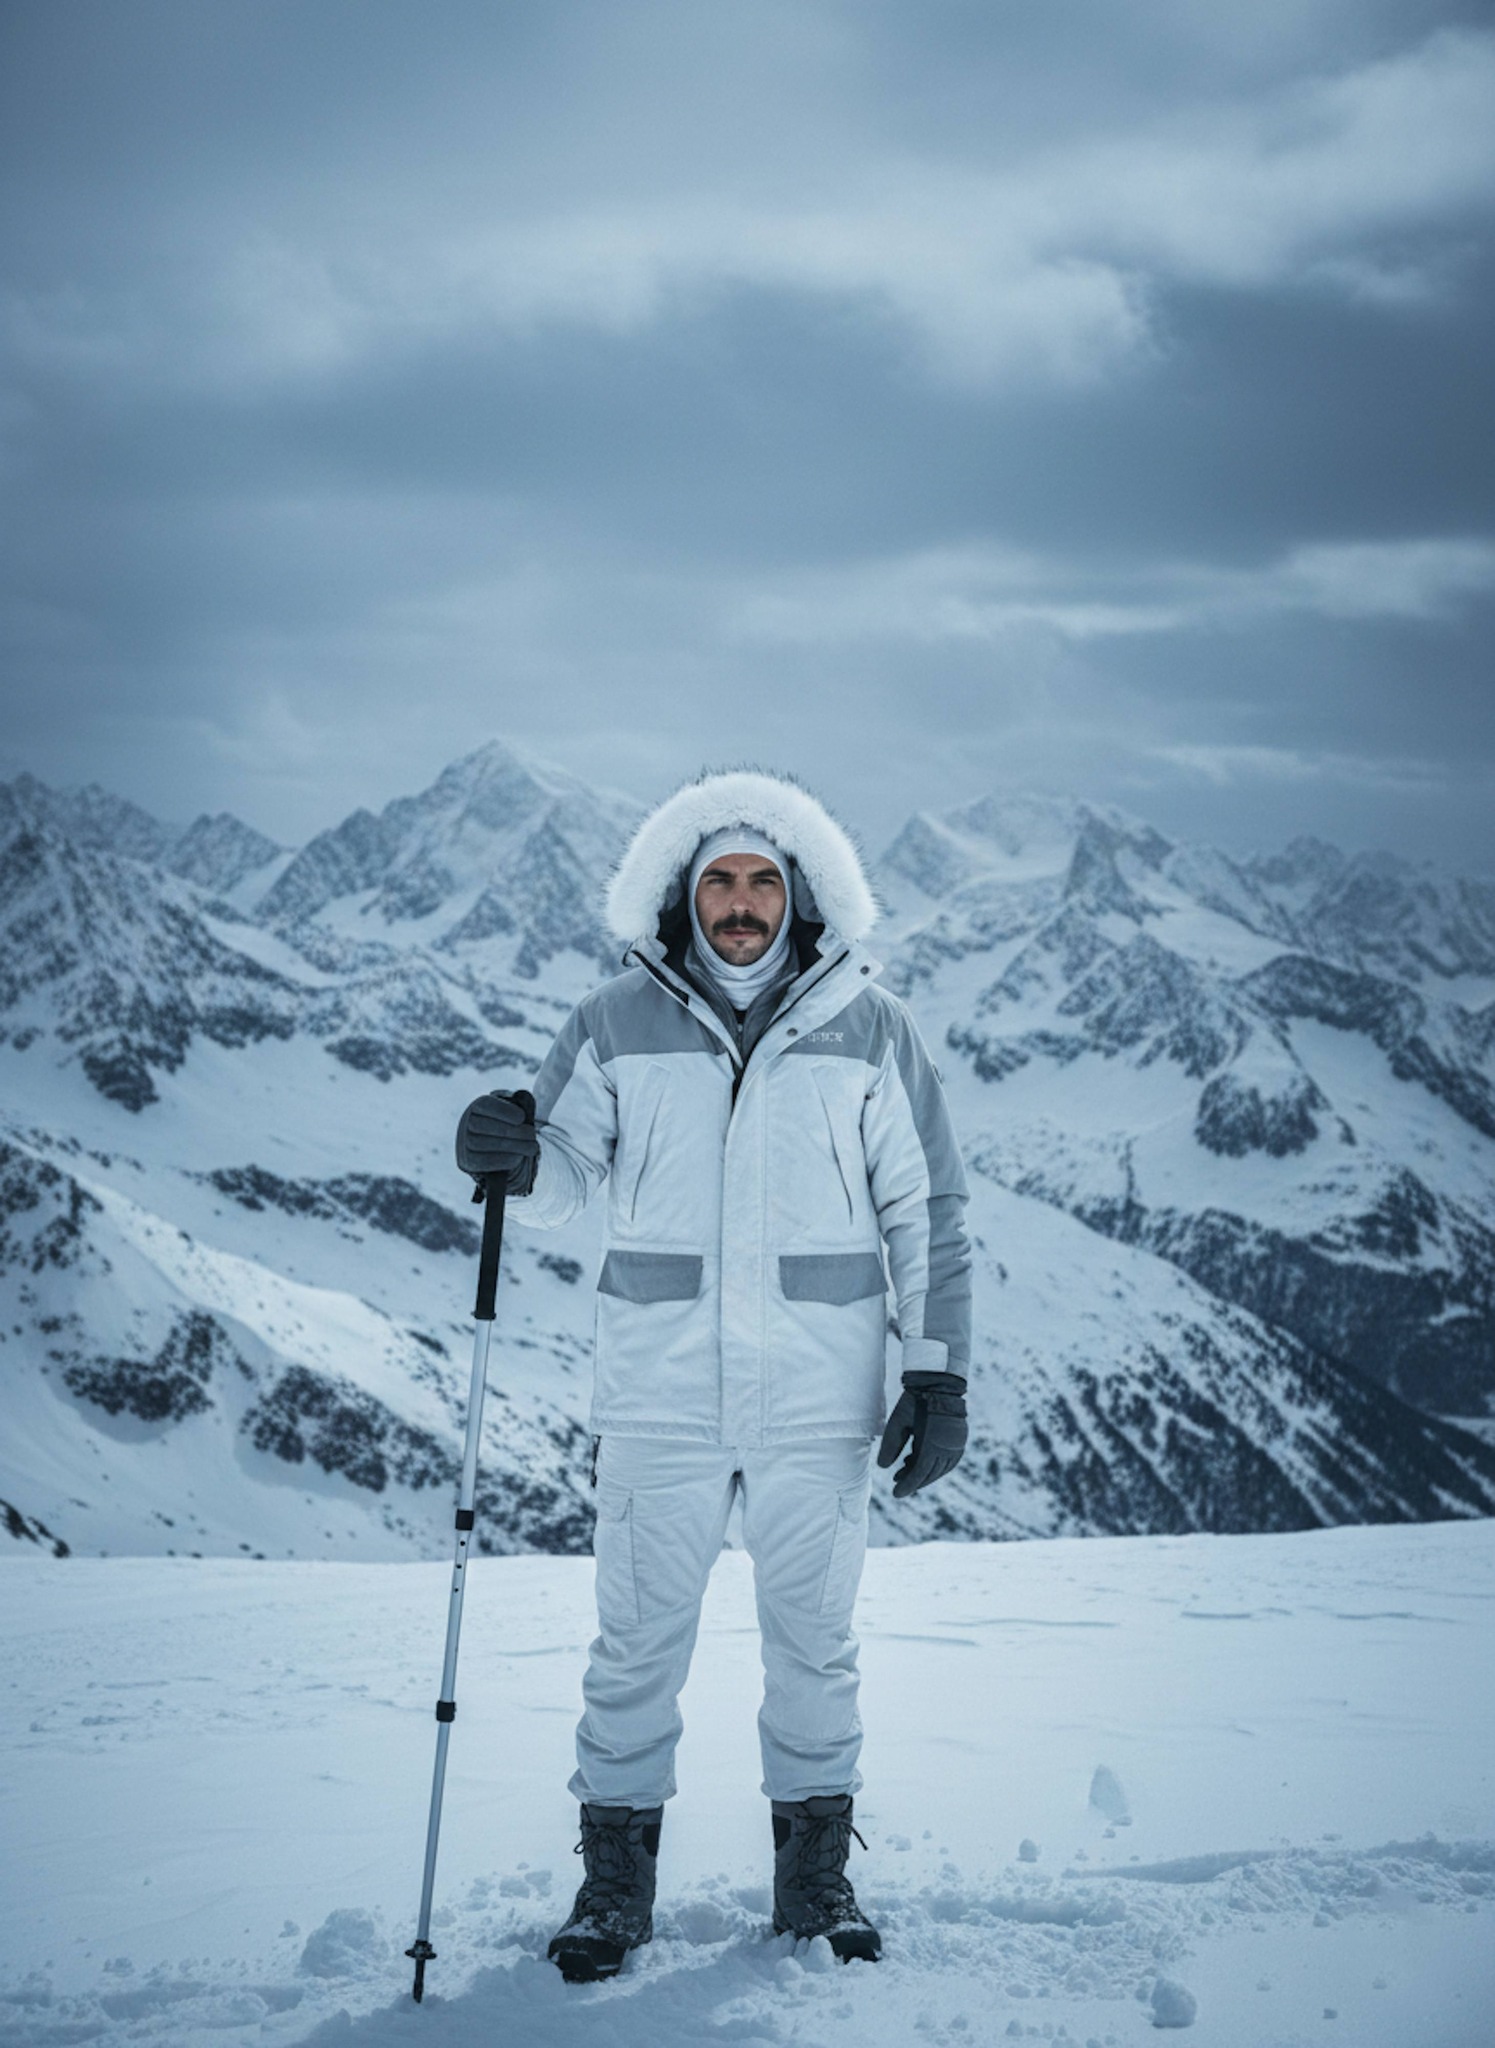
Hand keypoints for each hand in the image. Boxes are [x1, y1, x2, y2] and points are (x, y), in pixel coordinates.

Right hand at [455, 1089, 538, 1193]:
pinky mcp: (468, 1162)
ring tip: (532, 1147)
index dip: (503, 1111)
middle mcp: (466, 1123)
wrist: (496, 1151)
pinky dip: (504, 1159)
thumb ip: (521, 1104)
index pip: (485, 1105)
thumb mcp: (515, 1112)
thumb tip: (523, 1102)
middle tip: (532, 1134)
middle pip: (485, 1126)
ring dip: (513, 1146)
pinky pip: (483, 1161)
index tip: (522, 1118)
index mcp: (478, 1107)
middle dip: (512, 1131)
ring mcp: (465, 1143)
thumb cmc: (509, 1126)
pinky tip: (519, 1157)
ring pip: (484, 1144)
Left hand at [876, 1373, 967, 1498]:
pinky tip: (920, 1462)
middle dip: (914, 1481)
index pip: (919, 1473)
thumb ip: (891, 1445)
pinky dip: (935, 1465)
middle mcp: (949, 1447)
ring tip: (906, 1471)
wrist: (938, 1383)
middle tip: (897, 1484)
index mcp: (933, 1443)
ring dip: (924, 1474)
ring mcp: (957, 1444)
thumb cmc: (915, 1401)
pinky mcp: (960, 1439)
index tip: (896, 1494)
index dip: (907, 1485)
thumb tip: (883, 1468)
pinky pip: (948, 1461)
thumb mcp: (897, 1422)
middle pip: (930, 1473)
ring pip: (940, 1469)